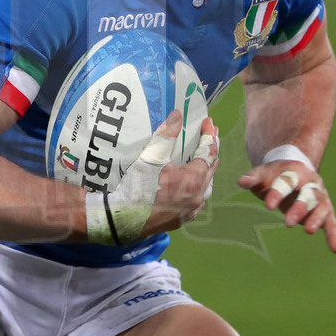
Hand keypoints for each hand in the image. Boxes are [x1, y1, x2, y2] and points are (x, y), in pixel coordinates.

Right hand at [86, 111, 218, 243]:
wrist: (124, 219)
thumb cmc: (137, 187)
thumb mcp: (151, 157)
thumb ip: (166, 134)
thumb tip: (177, 115)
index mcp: (193, 180)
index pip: (208, 153)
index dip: (210, 136)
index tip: (209, 122)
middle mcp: (197, 196)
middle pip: (211, 169)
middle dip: (211, 150)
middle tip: (211, 135)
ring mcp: (191, 210)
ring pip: (206, 187)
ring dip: (207, 170)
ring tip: (205, 159)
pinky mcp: (183, 219)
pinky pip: (198, 200)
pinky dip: (199, 188)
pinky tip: (193, 185)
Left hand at [238, 161, 335, 253]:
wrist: (294, 170)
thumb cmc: (275, 175)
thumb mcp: (263, 174)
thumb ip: (254, 178)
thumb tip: (241, 182)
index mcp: (295, 171)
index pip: (287, 181)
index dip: (278, 193)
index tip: (268, 206)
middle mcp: (311, 183)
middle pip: (308, 194)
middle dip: (299, 208)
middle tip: (287, 222)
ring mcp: (320, 197)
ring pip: (321, 208)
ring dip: (316, 219)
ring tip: (308, 231)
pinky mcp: (325, 211)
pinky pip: (332, 223)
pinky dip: (334, 236)